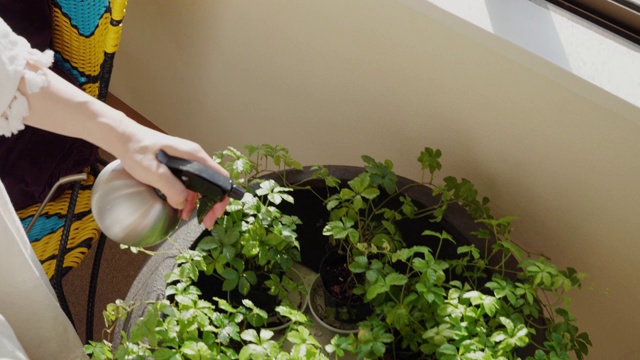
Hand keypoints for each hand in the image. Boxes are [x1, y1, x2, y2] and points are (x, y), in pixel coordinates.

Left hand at [112, 123, 228, 228]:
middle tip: (206, 221)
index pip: (220, 177)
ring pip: (199, 185)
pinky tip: (180, 207)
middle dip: (211, 204)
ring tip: (188, 217)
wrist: (124, 139)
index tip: (216, 212)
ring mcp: (186, 161)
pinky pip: (188, 183)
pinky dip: (186, 197)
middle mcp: (194, 157)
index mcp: (194, 156)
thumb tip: (183, 202)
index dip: (222, 197)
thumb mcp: (154, 171)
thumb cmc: (137, 149)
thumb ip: (171, 188)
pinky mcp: (178, 165)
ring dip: (197, 202)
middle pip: (212, 183)